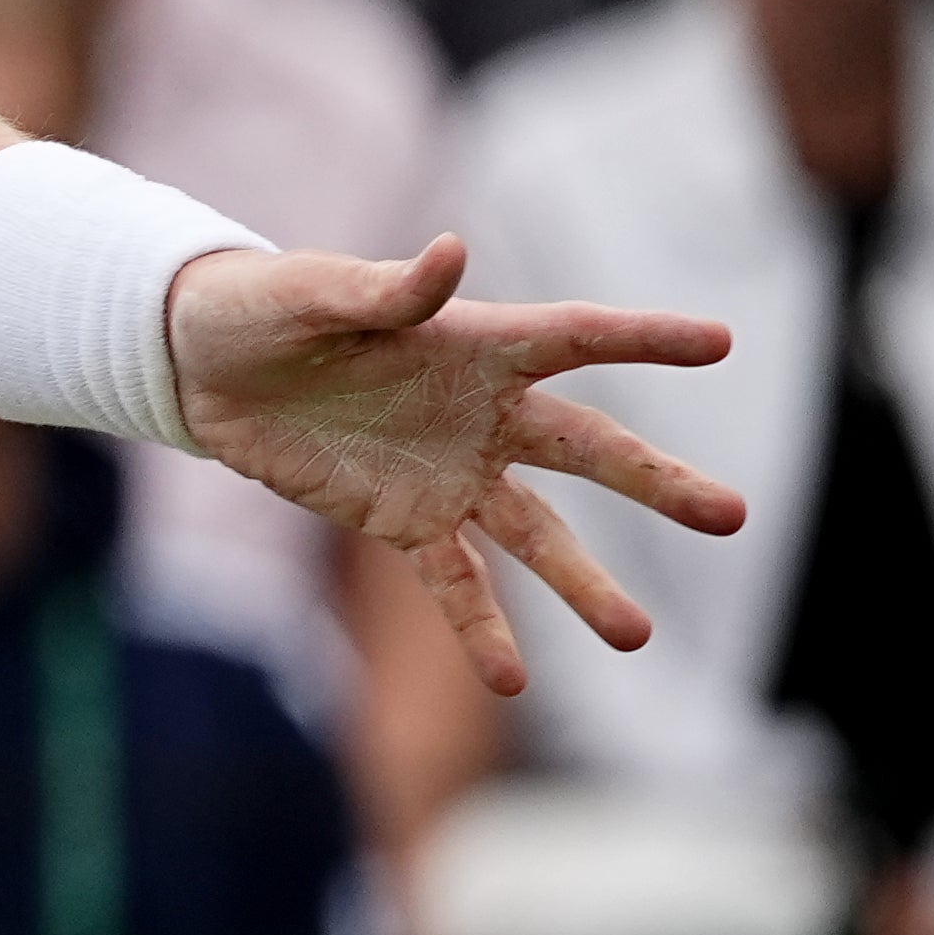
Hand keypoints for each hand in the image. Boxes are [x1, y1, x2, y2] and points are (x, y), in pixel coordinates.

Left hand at [167, 236, 743, 696]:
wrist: (201, 367)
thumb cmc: (260, 308)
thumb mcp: (309, 293)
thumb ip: (383, 290)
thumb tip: (450, 253)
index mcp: (473, 341)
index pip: (578, 337)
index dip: (646, 338)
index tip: (722, 343)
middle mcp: (482, 412)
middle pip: (588, 448)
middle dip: (657, 482)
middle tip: (732, 517)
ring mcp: (450, 472)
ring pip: (536, 534)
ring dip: (583, 584)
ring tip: (636, 635)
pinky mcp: (403, 519)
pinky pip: (453, 581)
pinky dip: (481, 627)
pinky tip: (511, 681)